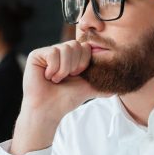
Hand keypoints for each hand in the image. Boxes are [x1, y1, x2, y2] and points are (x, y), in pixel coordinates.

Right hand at [11, 40, 102, 154]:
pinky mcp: (36, 55)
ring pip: (65, 48)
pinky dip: (53, 68)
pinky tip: (48, 77)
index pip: (85, 47)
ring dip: (64, 69)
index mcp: (71, 57)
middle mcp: (59, 52)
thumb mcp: (87, 88)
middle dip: (74, 66)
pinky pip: (53, 53)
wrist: (49, 109)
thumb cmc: (66, 99)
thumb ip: (101, 85)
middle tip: (66, 78)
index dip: (83, 63)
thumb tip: (117, 88)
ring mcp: (47, 52)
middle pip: (75, 45)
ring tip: (56, 79)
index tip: (76, 76)